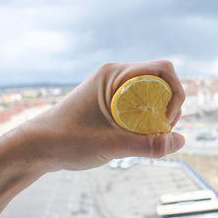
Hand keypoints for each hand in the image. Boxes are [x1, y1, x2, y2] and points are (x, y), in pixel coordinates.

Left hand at [24, 60, 185, 171]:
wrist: (36, 148)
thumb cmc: (67, 141)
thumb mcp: (111, 144)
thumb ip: (148, 145)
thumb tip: (181, 141)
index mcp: (114, 73)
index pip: (162, 69)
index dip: (176, 92)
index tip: (168, 120)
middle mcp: (115, 76)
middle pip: (160, 81)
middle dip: (170, 106)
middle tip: (162, 133)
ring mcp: (112, 89)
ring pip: (151, 94)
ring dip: (159, 114)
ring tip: (152, 138)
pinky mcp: (109, 102)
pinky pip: (139, 104)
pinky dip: (147, 119)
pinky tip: (141, 137)